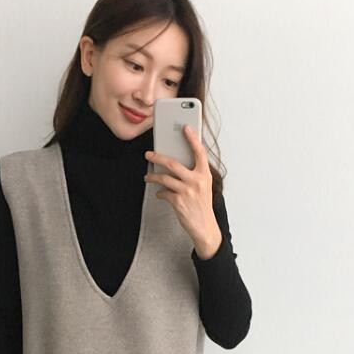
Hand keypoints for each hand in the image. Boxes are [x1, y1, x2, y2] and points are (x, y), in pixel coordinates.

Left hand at [144, 125, 221, 257]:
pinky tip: (159, 193)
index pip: (199, 152)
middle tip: (148, 153)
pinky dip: (160, 193)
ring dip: (153, 176)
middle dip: (158, 157)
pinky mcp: (178, 202)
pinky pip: (163, 193)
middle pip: (173, 163)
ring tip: (148, 176)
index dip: (192, 139)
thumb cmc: (202, 205)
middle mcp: (197, 181)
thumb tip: (176, 163)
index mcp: (205, 174)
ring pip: (164, 178)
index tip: (186, 127)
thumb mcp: (203, 186)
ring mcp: (187, 191)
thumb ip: (194, 174)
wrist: (204, 226)